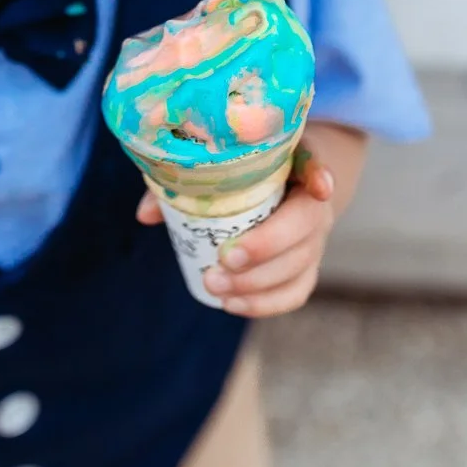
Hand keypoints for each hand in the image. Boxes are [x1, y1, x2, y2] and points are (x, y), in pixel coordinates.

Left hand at [134, 122, 368, 316]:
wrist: (283, 186)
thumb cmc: (242, 172)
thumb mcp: (219, 166)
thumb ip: (182, 182)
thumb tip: (145, 214)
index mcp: (296, 162)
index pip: (316, 161)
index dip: (320, 174)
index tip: (319, 186)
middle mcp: (312, 201)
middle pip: (306, 224)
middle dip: (267, 246)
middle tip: (224, 258)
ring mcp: (315, 238)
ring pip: (301, 264)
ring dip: (258, 282)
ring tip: (215, 286)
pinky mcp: (307, 268)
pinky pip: (296, 292)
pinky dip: (265, 304)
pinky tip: (232, 305)